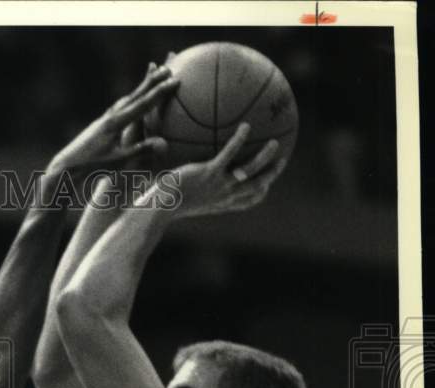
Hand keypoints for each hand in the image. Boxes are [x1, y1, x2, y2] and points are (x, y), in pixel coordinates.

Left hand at [47, 64, 177, 177]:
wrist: (67, 165)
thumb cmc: (92, 166)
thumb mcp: (119, 161)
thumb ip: (140, 150)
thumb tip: (164, 144)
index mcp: (116, 122)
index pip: (143, 104)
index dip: (161, 92)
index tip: (175, 80)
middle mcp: (111, 116)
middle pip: (136, 94)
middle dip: (152, 81)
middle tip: (168, 67)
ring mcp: (105, 118)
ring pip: (127, 98)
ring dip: (141, 87)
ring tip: (152, 76)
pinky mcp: (101, 123)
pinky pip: (120, 106)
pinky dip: (130, 98)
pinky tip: (131, 100)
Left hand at [169, 123, 287, 218]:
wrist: (159, 207)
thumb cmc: (166, 204)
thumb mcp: (184, 198)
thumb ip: (192, 187)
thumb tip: (189, 172)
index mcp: (220, 203)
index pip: (247, 202)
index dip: (260, 193)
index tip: (266, 185)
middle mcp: (224, 197)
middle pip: (257, 188)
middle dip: (272, 175)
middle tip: (282, 160)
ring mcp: (218, 185)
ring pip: (251, 171)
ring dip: (265, 157)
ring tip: (275, 141)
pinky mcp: (209, 173)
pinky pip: (230, 154)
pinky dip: (240, 140)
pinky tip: (245, 126)